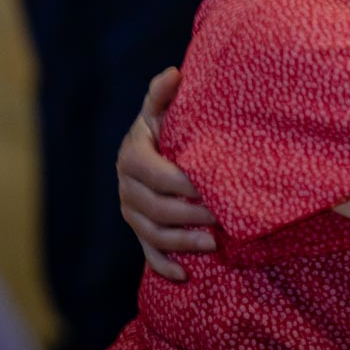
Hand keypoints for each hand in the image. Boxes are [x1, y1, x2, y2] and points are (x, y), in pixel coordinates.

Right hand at [116, 68, 215, 281]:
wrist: (152, 149)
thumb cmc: (164, 126)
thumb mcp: (161, 110)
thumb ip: (163, 95)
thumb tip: (174, 73)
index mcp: (132, 157)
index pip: (155, 176)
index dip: (182, 184)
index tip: (210, 188)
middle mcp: (127, 188)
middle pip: (156, 209)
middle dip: (189, 217)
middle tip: (222, 219)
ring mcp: (132, 212)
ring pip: (154, 234)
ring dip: (183, 243)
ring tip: (214, 245)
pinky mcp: (140, 231)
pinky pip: (149, 254)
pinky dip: (165, 267)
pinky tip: (186, 276)